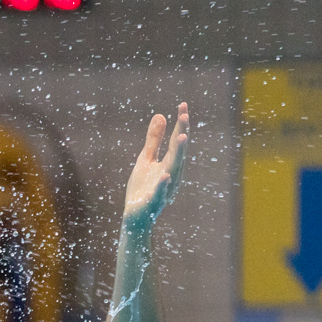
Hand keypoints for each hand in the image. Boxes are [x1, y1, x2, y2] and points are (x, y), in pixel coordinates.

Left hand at [124, 102, 187, 222]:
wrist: (136, 217)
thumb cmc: (143, 187)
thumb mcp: (145, 159)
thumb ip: (154, 139)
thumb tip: (160, 115)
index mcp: (169, 162)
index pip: (176, 140)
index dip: (180, 123)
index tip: (182, 105)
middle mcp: (172, 173)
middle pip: (178, 151)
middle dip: (182, 132)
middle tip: (184, 114)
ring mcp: (164, 187)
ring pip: (174, 169)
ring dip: (178, 153)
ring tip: (181, 136)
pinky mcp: (154, 202)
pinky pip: (160, 192)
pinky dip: (163, 183)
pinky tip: (165, 174)